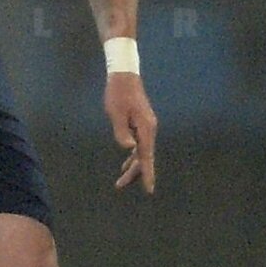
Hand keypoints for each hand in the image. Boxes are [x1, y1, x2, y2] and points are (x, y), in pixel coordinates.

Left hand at [105, 73, 156, 193]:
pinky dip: (133, 155)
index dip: (147, 174)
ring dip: (133, 166)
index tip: (149, 190)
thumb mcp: (116, 113)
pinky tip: (126, 162)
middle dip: (134, 173)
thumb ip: (122, 132)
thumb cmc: (118, 94)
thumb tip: (130, 149)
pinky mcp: (141, 124)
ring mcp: (146, 127)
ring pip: (142, 152)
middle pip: (144, 157)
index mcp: (145, 128)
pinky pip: (139, 145)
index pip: (147, 156)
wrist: (124, 76)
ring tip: (121, 180)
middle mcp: (149, 130)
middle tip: (119, 185)